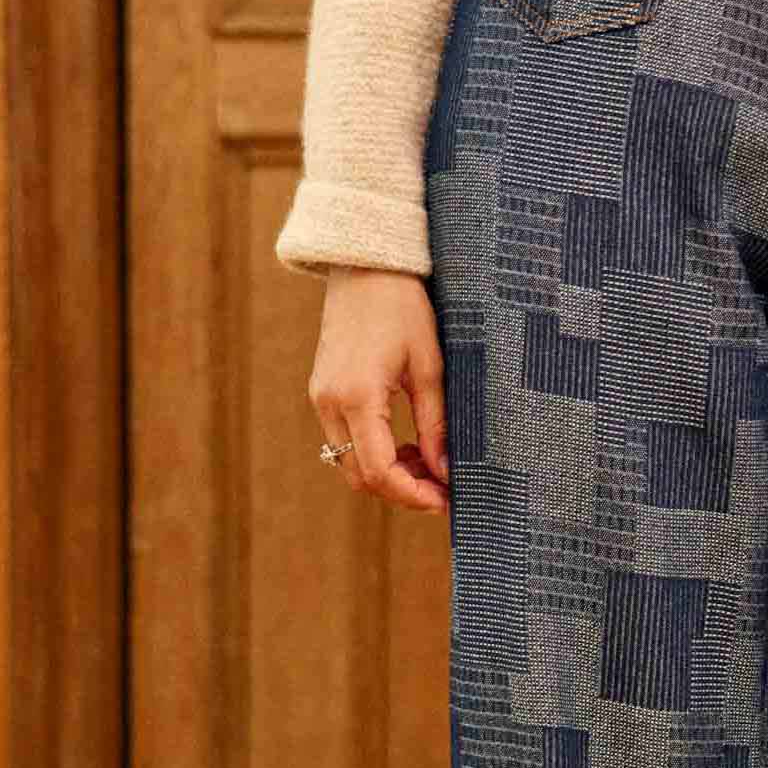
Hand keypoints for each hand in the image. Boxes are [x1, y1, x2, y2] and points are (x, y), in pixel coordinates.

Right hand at [307, 268, 449, 514]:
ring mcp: (321, 398)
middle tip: (442, 489)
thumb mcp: (430, 366)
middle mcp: (330, 402)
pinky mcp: (322, 392)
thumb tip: (446, 472)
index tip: (445, 500)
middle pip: (359, 476)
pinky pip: (344, 441)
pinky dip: (373, 454)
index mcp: (358, 395)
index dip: (412, 495)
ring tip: (429, 466)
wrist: (365, 266)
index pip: (379, 470)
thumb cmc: (403, 307)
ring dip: (387, 475)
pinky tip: (406, 445)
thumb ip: (435, 424)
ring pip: (348, 464)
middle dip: (401, 491)